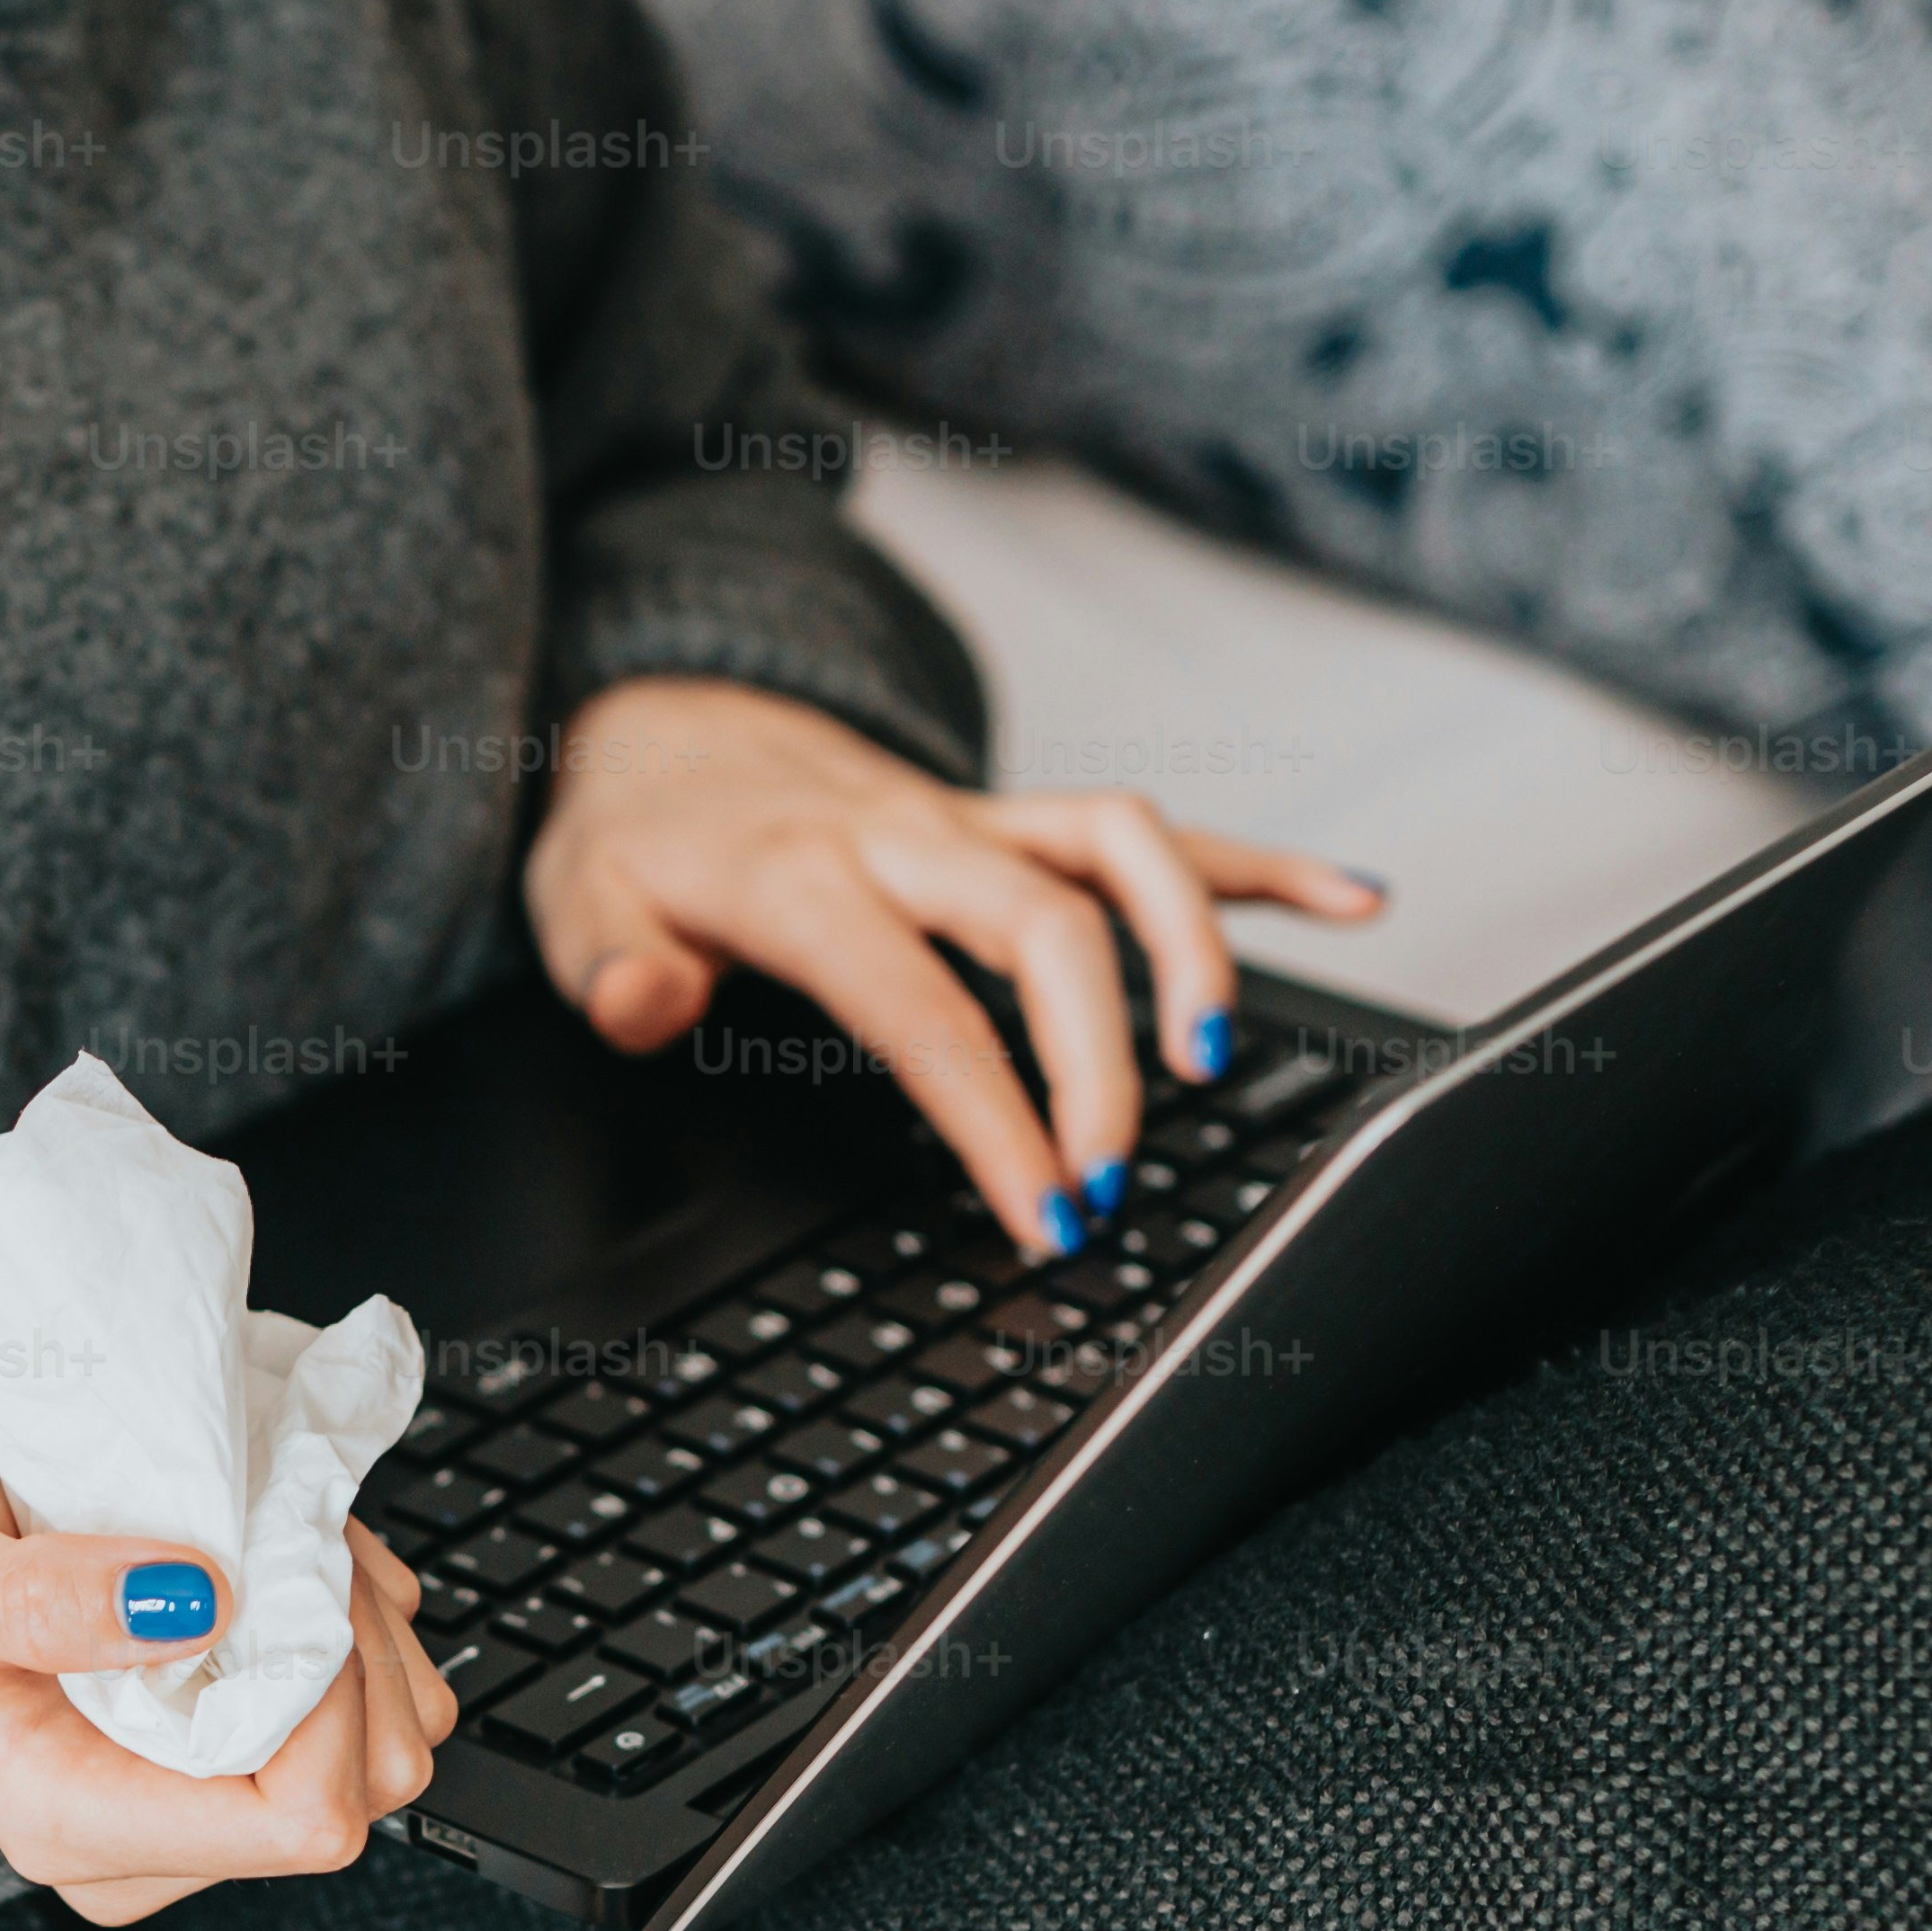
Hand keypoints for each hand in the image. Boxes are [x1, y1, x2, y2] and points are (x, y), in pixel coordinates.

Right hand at [0, 1416, 458, 1926]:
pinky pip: (380, 1690)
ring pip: (394, 1736)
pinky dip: (357, 1608)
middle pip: (367, 1782)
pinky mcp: (247, 1745)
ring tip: (274, 1535)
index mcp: (74, 1819)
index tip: (286, 1580)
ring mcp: (209, 1795)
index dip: (333, 1697)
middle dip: (357, 1641)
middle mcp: (157, 1833)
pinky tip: (276, 1555)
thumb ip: (31, 1594)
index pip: (298, 1822)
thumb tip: (190, 1605)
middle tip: (281, 1532)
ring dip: (365, 1619)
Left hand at [524, 676, 1385, 1253]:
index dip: (994, 1112)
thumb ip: (609, 967)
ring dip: (1193, 941)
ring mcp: (976, 821)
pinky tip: (1355, 899)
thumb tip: (645, 1010)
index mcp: (805, 880)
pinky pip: (1158, 829)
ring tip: (1224, 1056)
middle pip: (1047, 924)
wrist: (664, 720)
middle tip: (1112, 1177)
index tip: (1045, 1210)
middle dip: (1101, 1057)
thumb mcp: (575, 902)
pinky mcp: (1019, 820)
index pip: (922, 1005)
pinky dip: (1260, 863)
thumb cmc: (637, 833)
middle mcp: (908, 837)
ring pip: (1120, 846)